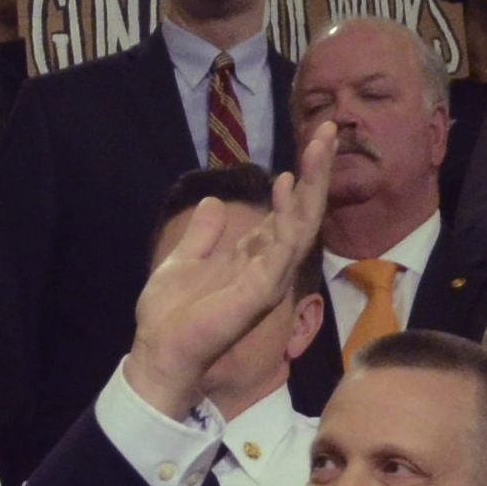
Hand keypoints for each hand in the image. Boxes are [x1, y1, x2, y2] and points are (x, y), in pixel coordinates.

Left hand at [125, 120, 333, 418]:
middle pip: (302, 213)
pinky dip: (288, 221)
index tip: (302, 152)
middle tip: (328, 132)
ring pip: (301, 225)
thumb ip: (201, 236)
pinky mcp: (259, 293)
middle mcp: (267, 266)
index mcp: (251, 259)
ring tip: (320, 147)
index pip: (283, 215)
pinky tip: (293, 191)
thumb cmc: (169, 316)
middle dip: (316, 173)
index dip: (296, 184)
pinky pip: (281, 252)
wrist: (158, 352)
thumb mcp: (182, 262)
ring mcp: (268, 279)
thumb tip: (213, 205)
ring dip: (312, 185)